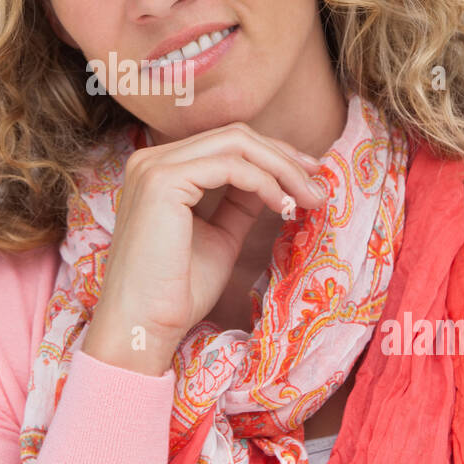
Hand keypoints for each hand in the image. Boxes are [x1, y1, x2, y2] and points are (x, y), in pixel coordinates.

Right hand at [82, 121, 327, 370]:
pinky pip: (231, 167)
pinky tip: (282, 206)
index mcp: (159, 169)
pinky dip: (265, 182)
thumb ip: (240, 203)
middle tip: (318, 187)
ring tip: (309, 198)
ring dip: (282, 168)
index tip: (309, 181)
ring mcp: (154, 166)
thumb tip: (276, 180)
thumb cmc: (177, 293)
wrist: (144, 327)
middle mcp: (151, 159)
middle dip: (284, 158)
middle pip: (235, 137)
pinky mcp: (163, 181)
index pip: (226, 144)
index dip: (273, 156)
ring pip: (237, 144)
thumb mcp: (219, 236)